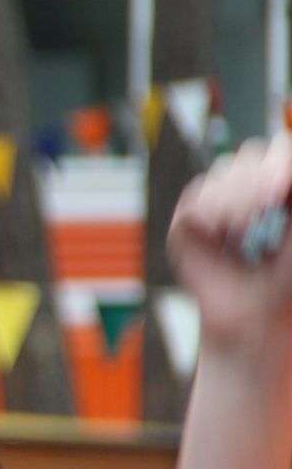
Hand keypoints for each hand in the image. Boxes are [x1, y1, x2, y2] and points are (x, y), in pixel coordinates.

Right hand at [167, 133, 291, 351]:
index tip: (279, 190)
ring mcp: (215, 204)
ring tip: (245, 230)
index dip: (277, 163)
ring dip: (235, 200)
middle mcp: (247, 189)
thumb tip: (280, 173)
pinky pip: (195, 202)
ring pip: (222, 174)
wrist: (257, 316)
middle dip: (256, 181)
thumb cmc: (286, 279)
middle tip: (265, 209)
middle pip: (250, 155)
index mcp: (279, 187)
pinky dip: (210, 215)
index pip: (277, 152)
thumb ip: (287, 195)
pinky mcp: (187, 225)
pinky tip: (221, 232)